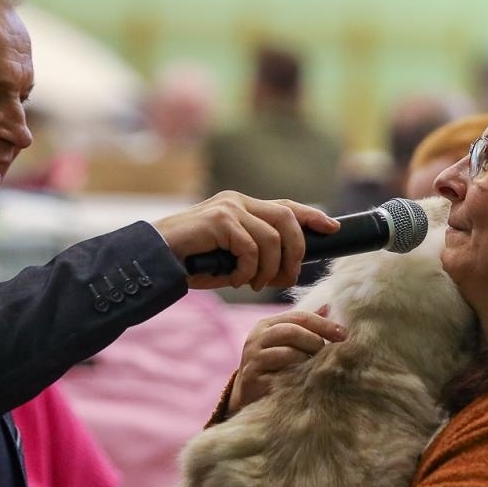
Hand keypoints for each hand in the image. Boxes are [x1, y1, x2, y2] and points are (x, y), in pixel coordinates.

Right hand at [153, 192, 337, 291]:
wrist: (154, 260)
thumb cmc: (191, 263)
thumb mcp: (230, 258)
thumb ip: (256, 254)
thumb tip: (287, 267)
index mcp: (242, 207)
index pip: (286, 206)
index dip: (312, 216)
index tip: (333, 228)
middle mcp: (238, 202)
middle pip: (287, 219)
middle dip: (295, 252)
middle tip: (286, 279)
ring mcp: (229, 208)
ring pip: (272, 238)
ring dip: (268, 269)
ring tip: (252, 284)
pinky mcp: (219, 219)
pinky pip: (250, 248)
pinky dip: (248, 270)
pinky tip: (234, 279)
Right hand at [228, 306, 345, 415]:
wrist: (248, 395)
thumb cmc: (274, 366)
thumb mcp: (287, 343)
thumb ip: (305, 326)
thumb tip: (329, 307)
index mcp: (267, 325)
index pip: (300, 316)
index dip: (324, 324)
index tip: (344, 335)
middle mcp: (257, 337)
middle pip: (292, 331)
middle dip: (316, 341)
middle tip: (330, 354)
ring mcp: (253, 357)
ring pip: (288, 351)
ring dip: (308, 359)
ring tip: (316, 367)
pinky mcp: (252, 377)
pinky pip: (281, 372)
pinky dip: (298, 373)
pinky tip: (306, 379)